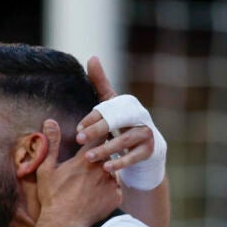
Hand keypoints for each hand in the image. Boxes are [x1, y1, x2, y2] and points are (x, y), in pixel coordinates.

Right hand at [32, 118, 122, 226]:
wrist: (63, 224)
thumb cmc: (52, 196)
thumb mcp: (47, 169)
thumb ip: (52, 143)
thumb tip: (50, 121)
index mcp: (85, 159)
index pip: (99, 136)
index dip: (97, 134)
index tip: (95, 135)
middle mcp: (101, 168)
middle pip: (107, 154)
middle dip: (101, 156)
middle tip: (89, 166)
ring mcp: (111, 183)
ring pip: (112, 171)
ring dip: (105, 173)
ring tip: (91, 184)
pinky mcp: (116, 197)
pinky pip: (115, 188)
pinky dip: (108, 190)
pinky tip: (96, 196)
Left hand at [76, 56, 158, 174]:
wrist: (147, 146)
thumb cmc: (123, 122)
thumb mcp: (112, 103)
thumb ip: (100, 83)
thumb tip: (92, 57)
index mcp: (126, 104)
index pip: (108, 109)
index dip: (92, 119)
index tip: (77, 129)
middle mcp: (138, 116)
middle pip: (117, 121)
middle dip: (97, 130)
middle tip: (79, 140)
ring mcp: (145, 133)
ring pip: (125, 141)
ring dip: (106, 149)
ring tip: (89, 157)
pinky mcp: (149, 150)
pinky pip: (135, 157)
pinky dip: (121, 163)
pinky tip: (106, 168)